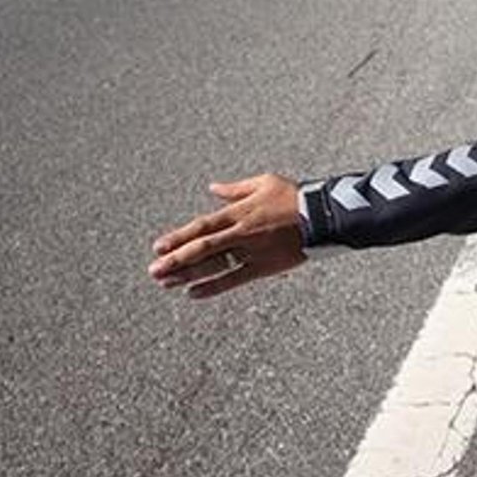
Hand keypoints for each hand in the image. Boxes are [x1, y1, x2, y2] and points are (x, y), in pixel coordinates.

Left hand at [149, 174, 305, 298]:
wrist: (323, 216)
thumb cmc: (294, 197)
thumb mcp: (264, 183)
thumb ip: (235, 189)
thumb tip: (213, 188)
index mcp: (239, 212)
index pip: (202, 226)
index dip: (178, 237)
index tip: (158, 246)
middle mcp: (241, 233)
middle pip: (202, 248)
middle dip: (175, 259)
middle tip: (153, 270)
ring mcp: (251, 252)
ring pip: (213, 265)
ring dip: (187, 274)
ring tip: (165, 283)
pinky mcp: (264, 267)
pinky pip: (233, 279)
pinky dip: (212, 287)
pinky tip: (193, 293)